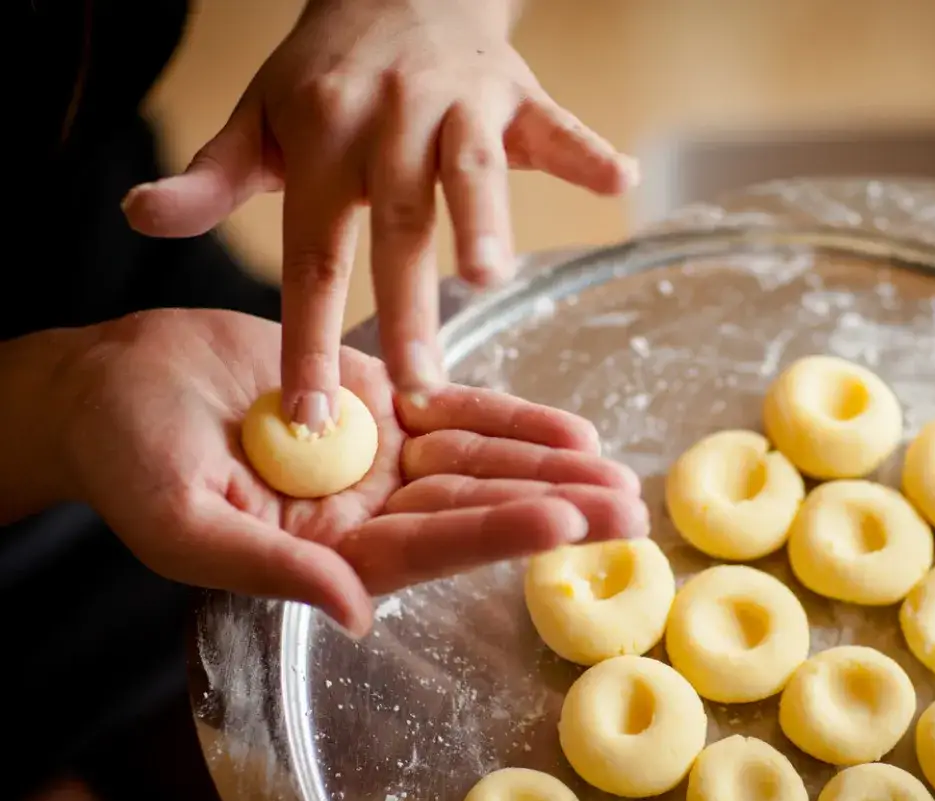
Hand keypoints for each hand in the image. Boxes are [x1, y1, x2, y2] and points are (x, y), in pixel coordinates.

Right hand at [62, 309, 646, 636]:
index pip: (428, 548)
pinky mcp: (376, 397)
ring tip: (615, 466)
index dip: (496, 533)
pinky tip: (565, 429)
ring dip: (546, 462)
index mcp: (325, 553)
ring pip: (478, 460)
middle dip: (552, 504)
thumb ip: (271, 568)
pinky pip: (453, 408)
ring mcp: (377, 453)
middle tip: (629, 507)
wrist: (113, 381)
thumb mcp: (184, 520)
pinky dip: (507, 415)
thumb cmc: (127, 458)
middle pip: (474, 508)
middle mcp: (365, 509)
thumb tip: (357, 613)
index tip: (564, 522)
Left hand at [122, 0, 637, 423]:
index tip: (311, 415)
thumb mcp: (258, 117)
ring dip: (486, 216)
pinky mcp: (515, 93)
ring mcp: (456, 103)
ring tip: (491, 276)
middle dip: (407, 305)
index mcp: (322, 140)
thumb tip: (135, 215)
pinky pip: (556, 123)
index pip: (313, 254)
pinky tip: (620, 182)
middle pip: (397, 225)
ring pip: (471, 167)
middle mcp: (388, 123)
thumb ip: (210, 176)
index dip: (310, 337)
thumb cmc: (327, 73)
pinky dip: (587, 152)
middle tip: (418, 386)